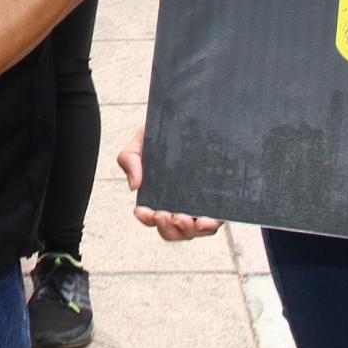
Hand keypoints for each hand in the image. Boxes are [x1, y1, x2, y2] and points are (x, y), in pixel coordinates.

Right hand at [114, 122, 219, 241]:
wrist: (191, 116)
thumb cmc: (165, 132)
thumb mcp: (142, 141)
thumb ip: (130, 158)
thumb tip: (135, 186)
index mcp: (157, 194)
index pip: (150, 216)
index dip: (147, 219)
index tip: (147, 212)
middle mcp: (177, 203)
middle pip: (171, 230)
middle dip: (168, 228)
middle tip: (167, 215)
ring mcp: (198, 204)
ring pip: (192, 231)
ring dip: (188, 231)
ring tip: (187, 219)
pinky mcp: (218, 202)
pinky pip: (215, 221)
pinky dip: (209, 226)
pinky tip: (208, 220)